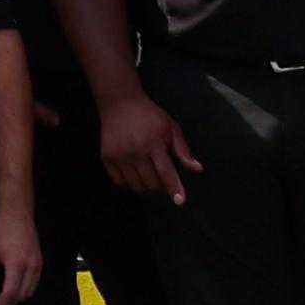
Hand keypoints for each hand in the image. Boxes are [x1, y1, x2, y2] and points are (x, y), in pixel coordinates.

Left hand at [0, 204, 44, 304]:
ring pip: (30, 291)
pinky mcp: (40, 262)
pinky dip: (24, 290)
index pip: (10, 293)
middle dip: (8, 303)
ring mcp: (38, 264)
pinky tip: (13, 287)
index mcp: (17, 264)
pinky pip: (34, 283)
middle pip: (21, 295)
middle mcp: (31, 266)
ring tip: (3, 298)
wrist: (17, 214)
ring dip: (16, 298)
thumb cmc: (2, 228)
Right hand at [96, 85, 196, 202]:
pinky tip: (135, 174)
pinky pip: (120, 182)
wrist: (120, 103)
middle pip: (151, 184)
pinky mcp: (107, 158)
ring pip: (135, 186)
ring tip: (150, 177)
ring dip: (146, 188)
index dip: (174, 188)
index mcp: (154, 143)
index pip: (166, 172)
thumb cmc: (150, 115)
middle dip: (160, 188)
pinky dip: (130, 184)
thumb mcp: (171, 128)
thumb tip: (197, 169)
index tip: (180, 201)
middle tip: (163, 180)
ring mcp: (119, 156)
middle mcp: (135, 152)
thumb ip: (183, 150)